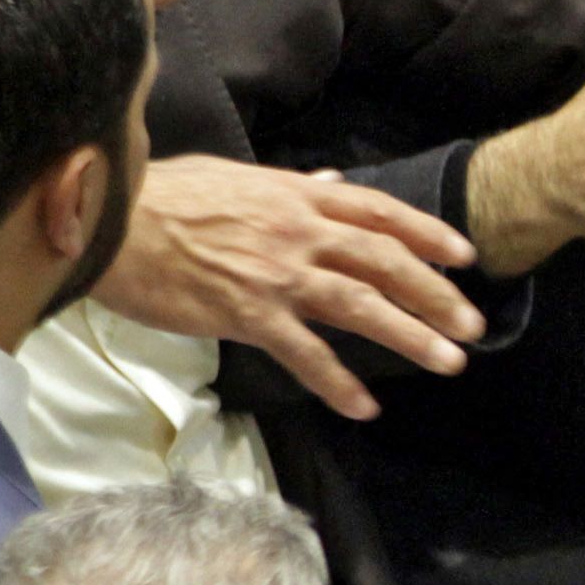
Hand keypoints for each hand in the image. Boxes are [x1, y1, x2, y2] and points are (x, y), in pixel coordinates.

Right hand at [97, 154, 487, 423]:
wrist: (110, 224)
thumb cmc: (164, 198)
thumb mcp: (235, 178)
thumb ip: (289, 186)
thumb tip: (329, 185)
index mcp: (297, 197)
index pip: (379, 212)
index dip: (427, 234)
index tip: (465, 257)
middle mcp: (299, 232)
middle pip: (386, 262)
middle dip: (437, 294)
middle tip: (473, 325)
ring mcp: (277, 274)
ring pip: (361, 306)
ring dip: (411, 336)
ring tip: (449, 363)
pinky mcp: (247, 313)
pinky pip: (304, 353)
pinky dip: (337, 382)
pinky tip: (363, 407)